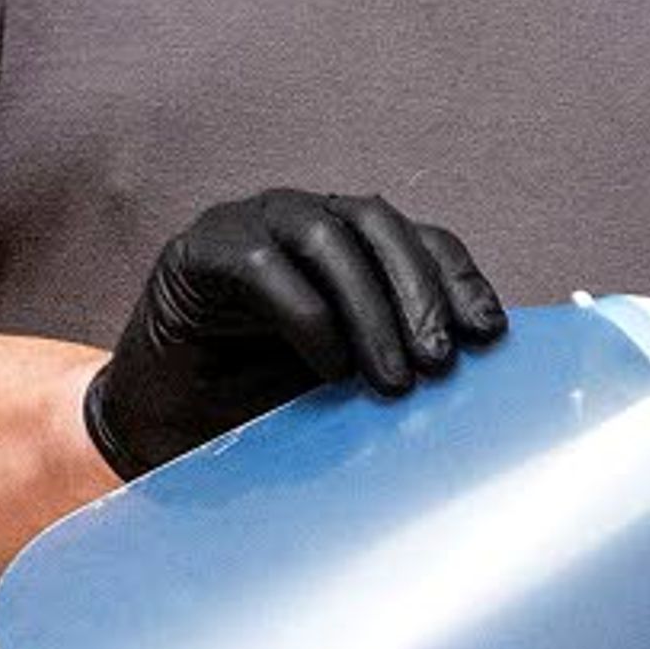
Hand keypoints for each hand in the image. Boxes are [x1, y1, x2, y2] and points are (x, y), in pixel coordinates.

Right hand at [84, 191, 508, 480]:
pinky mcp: (200, 249)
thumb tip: (473, 372)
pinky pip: (262, 266)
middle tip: (437, 364)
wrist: (161, 428)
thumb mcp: (347, 378)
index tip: (488, 335)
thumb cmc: (257, 401)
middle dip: (419, 293)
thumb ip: (394, 357)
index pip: (418, 240)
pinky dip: (306, 315)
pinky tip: (329, 368)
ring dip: (371, 308)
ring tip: (392, 380)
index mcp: (348, 246)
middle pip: (380, 224)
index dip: (457, 279)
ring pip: (327, 236)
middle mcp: (303, 221)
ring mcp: (250, 226)